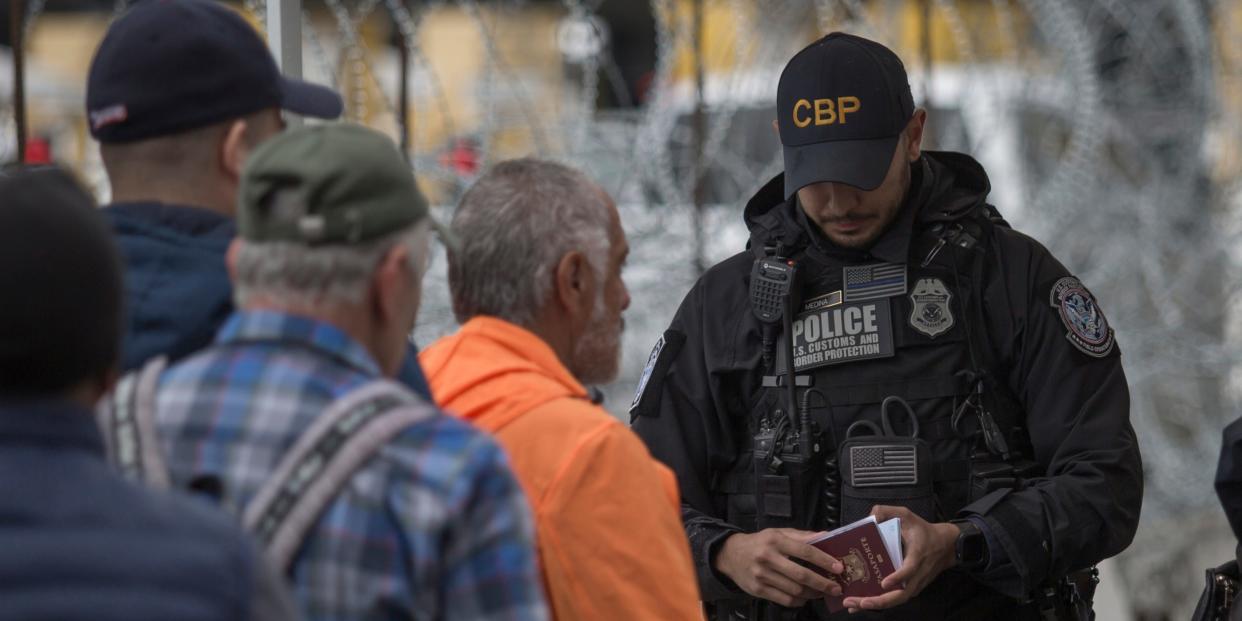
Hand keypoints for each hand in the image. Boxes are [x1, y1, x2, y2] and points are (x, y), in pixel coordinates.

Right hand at [715, 528, 844, 607]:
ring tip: (822, 593)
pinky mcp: (758, 590)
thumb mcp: (778, 533)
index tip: (838, 568)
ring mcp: (762, 576)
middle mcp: (767, 558)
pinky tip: (805, 597)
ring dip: (813, 594)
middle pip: (801, 575)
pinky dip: (799, 601)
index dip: (824, 560)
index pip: (805, 551)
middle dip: (822, 583)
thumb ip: (802, 536)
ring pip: (795, 590)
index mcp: (775, 540)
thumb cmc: (760, 543)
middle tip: (836, 588)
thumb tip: (826, 536)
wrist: (730, 555)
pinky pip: (785, 600)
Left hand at [842, 506, 958, 612]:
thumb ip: (887, 511)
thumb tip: (870, 517)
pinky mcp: (912, 588)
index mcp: (917, 555)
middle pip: (900, 595)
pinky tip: (861, 604)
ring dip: (876, 605)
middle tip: (858, 603)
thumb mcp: (906, 514)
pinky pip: (896, 598)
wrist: (946, 545)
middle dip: (878, 601)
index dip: (898, 577)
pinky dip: (880, 603)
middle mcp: (917, 574)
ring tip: (853, 606)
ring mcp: (915, 584)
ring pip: (897, 600)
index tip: (884, 583)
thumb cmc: (923, 530)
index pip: (909, 570)